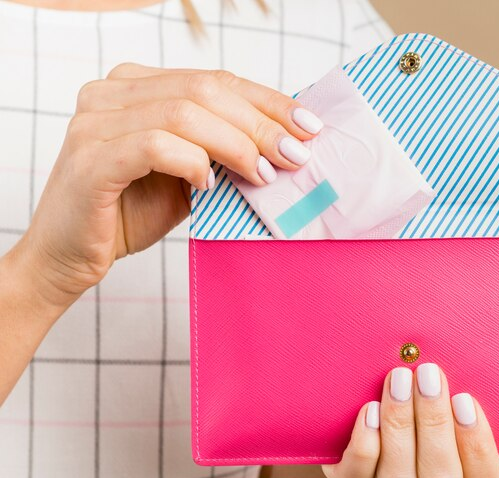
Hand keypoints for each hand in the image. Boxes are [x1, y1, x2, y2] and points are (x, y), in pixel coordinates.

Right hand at [19, 63, 322, 307]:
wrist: (70, 256)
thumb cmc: (130, 214)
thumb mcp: (188, 176)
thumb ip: (221, 153)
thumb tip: (284, 146)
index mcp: (137, 86)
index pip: (215, 80)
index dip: (267, 101)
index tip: (308, 126)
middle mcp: (112, 93)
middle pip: (205, 90)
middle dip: (261, 124)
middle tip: (296, 155)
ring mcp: (96, 122)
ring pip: (184, 112)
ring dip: (236, 145)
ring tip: (263, 175)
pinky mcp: (90, 158)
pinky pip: (155, 145)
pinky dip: (191, 162)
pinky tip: (207, 185)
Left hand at [322, 363, 498, 477]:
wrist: (360, 400)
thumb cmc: (419, 384)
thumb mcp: (443, 384)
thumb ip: (460, 380)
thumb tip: (470, 346)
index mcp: (463, 472)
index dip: (479, 450)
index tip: (465, 399)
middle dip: (435, 424)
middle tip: (428, 374)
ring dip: (399, 426)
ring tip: (398, 379)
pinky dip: (365, 446)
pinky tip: (369, 409)